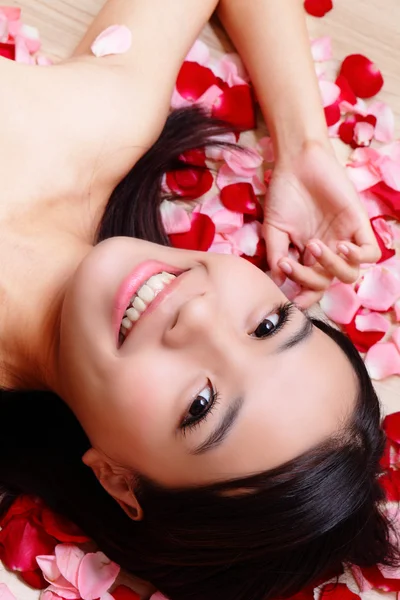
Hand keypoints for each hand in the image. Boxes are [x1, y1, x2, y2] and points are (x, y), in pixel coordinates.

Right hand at [263, 140, 380, 307]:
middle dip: (307, 280)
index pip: (311, 286)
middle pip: (326, 283)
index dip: (303, 298)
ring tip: (313, 246)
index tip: (290, 300)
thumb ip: (276, 254)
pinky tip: (340, 246)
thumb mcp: (274, 229)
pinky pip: (370, 253)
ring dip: (331, 267)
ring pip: (349, 274)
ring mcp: (345, 239)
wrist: (298, 163)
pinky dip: (357, 256)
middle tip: (290, 263)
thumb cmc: (284, 193)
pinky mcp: (359, 225)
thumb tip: (278, 281)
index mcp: (309, 256)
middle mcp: (328, 252)